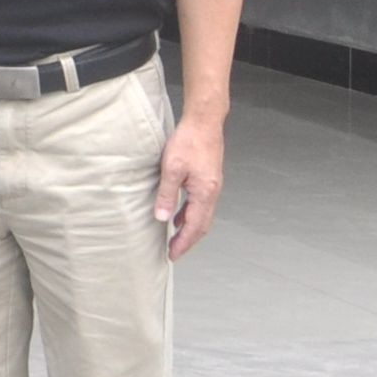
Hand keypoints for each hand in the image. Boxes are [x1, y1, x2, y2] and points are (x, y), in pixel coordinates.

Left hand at [154, 105, 224, 257]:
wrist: (204, 122)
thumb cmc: (189, 141)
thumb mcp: (172, 169)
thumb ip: (168, 195)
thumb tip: (163, 218)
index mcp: (205, 193)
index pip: (195, 227)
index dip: (184, 243)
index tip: (173, 254)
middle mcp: (212, 192)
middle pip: (202, 225)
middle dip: (188, 240)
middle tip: (173, 251)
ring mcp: (212, 186)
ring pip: (202, 215)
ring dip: (189, 228)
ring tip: (174, 238)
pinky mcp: (208, 179)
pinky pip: (201, 204)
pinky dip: (190, 214)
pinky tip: (179, 214)